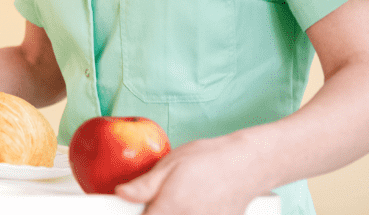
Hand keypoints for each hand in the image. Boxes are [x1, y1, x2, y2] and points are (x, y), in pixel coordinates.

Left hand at [114, 134, 267, 214]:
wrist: (248, 164)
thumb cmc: (208, 159)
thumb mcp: (169, 164)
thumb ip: (143, 186)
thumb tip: (120, 194)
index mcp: (170, 208)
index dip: (137, 214)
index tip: (136, 208)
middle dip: (157, 212)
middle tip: (161, 200)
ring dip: (174, 213)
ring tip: (181, 201)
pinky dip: (192, 214)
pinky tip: (196, 205)